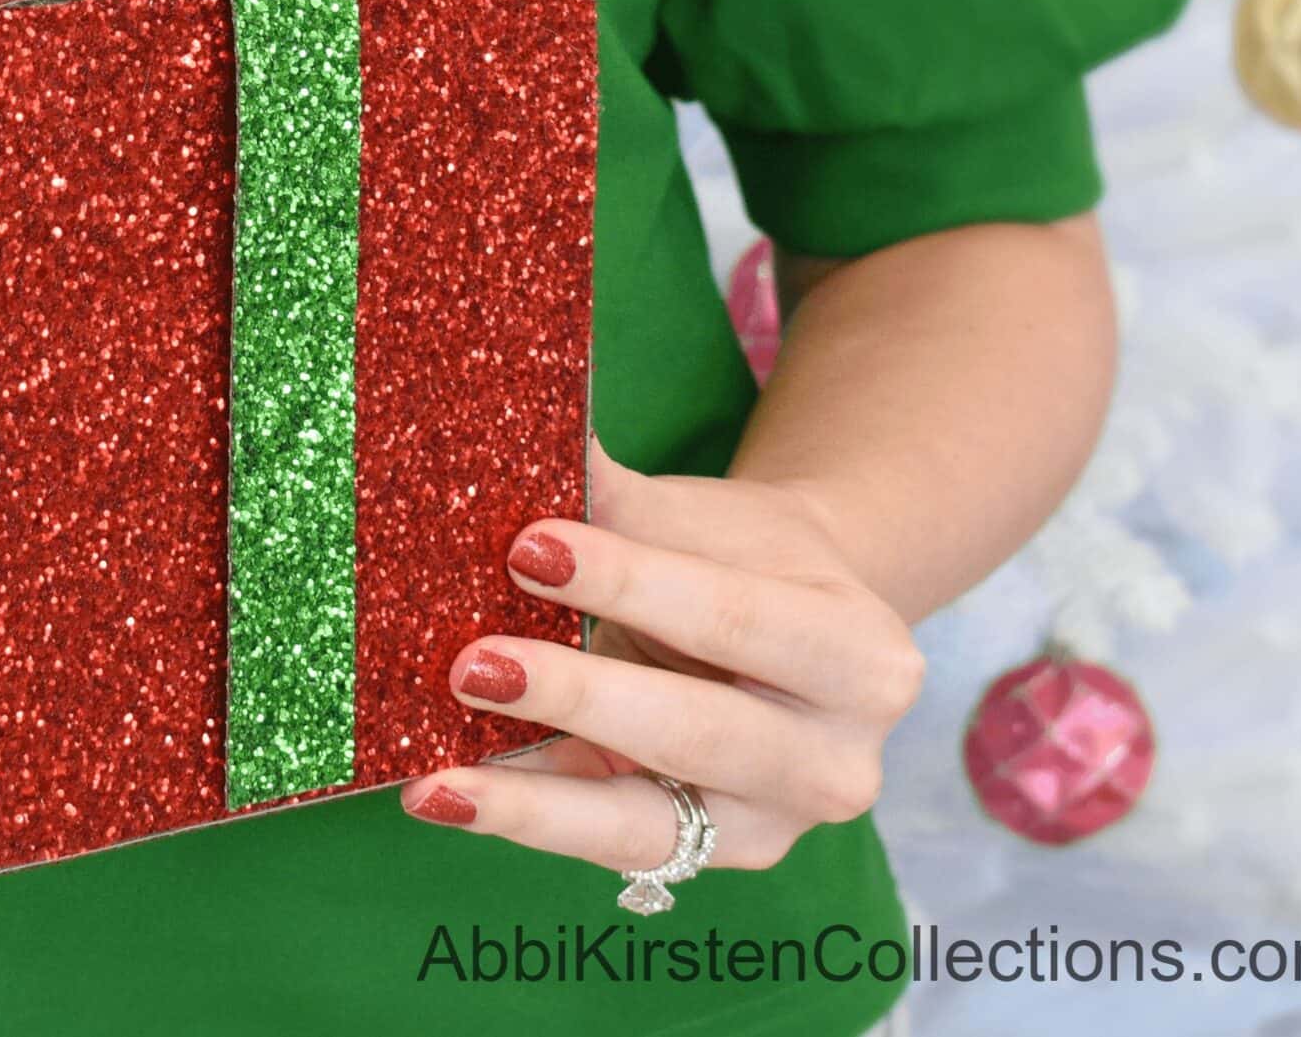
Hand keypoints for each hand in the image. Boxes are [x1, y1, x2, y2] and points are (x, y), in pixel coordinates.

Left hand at [400, 438, 924, 876]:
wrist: (792, 626)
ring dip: (533, 798)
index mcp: (862, 658)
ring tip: (438, 780)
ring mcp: (774, 828)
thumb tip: (503, 442)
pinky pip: (609, 845)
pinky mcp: (707, 859)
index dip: (628, 583)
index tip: (526, 545)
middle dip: (577, 696)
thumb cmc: (738, 556)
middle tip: (470, 664)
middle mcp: (837, 764)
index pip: (732, 616)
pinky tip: (450, 794)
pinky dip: (527, 816)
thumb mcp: (698, 517)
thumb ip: (614, 497)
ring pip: (646, 823)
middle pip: (695, 731)